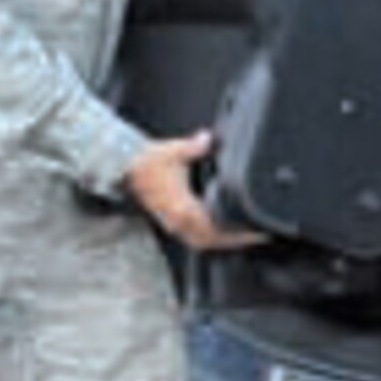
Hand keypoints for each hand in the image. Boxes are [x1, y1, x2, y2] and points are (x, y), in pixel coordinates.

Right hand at [124, 130, 266, 251]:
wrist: (124, 168)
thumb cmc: (145, 162)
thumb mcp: (172, 151)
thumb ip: (194, 146)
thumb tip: (208, 139)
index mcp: (181, 209)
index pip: (214, 229)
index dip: (236, 233)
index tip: (255, 230)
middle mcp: (178, 222)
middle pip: (212, 242)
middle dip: (235, 240)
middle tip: (257, 235)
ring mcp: (173, 224)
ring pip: (203, 242)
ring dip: (222, 241)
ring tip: (243, 235)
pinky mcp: (171, 222)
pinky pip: (195, 236)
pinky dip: (210, 236)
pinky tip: (220, 229)